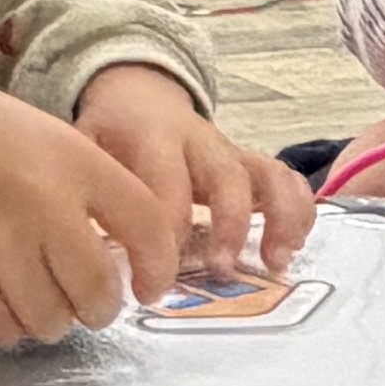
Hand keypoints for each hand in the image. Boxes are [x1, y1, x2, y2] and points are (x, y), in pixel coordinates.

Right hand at [0, 48, 180, 342]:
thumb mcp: (40, 134)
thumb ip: (83, 187)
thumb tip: (118, 260)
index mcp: (70, 159)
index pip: (146, 225)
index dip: (160, 267)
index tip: (151, 287)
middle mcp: (39, 203)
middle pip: (98, 291)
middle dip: (101, 308)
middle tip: (90, 303)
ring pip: (50, 321)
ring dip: (52, 320)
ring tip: (37, 298)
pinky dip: (7, 326)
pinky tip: (0, 301)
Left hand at [78, 63, 311, 281]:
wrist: (137, 97)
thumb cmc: (110, 136)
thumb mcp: (86, 150)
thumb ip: (93, 193)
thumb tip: (91, 256)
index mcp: (152, 137)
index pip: (166, 188)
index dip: (162, 240)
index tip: (150, 288)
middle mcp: (199, 141)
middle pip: (228, 176)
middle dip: (231, 225)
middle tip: (223, 270)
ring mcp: (230, 151)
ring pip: (269, 173)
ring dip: (280, 217)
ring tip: (275, 262)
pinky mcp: (250, 163)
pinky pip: (286, 178)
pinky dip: (298, 210)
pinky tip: (291, 247)